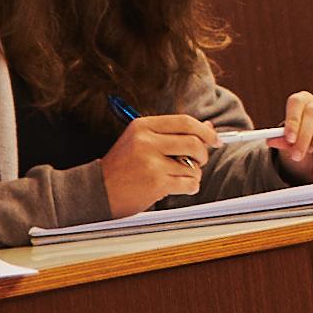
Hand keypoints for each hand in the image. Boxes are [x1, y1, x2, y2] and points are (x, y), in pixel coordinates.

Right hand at [101, 114, 215, 214]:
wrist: (97, 191)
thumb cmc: (122, 167)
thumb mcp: (142, 141)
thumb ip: (173, 133)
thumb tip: (209, 127)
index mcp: (143, 126)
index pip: (185, 121)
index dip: (205, 131)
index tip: (215, 140)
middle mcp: (147, 140)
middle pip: (193, 142)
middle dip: (203, 155)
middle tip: (199, 162)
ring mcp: (151, 162)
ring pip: (193, 166)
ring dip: (194, 174)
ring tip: (180, 177)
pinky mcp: (156, 182)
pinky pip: (189, 183)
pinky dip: (191, 186)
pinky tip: (180, 187)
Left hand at [273, 91, 312, 183]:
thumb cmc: (301, 151)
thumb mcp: (288, 147)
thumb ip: (282, 141)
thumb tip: (271, 139)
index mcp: (304, 103)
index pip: (298, 101)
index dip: (293, 119)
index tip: (289, 138)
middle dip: (304, 135)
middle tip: (297, 153)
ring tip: (312, 150)